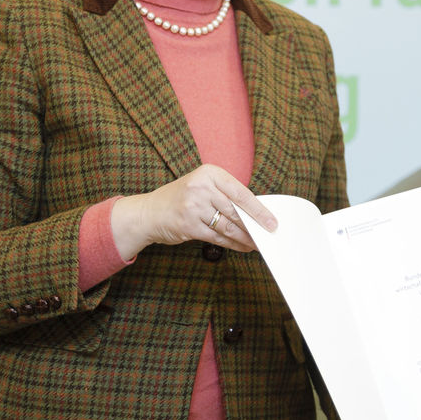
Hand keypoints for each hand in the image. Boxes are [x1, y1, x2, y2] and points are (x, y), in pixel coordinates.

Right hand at [109, 163, 275, 258]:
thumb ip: (225, 194)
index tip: (272, 221)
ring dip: (245, 238)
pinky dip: (232, 244)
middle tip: (267, 235)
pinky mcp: (189, 225)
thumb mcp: (202, 186)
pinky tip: (242, 247)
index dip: (259, 209)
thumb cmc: (182, 199)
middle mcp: (201, 187)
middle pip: (236, 211)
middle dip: (254, 226)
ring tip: (256, 243)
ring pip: (228, 226)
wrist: (148, 212)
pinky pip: (217, 237)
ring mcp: (193, 207)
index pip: (241, 192)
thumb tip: (256, 211)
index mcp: (209, 173)